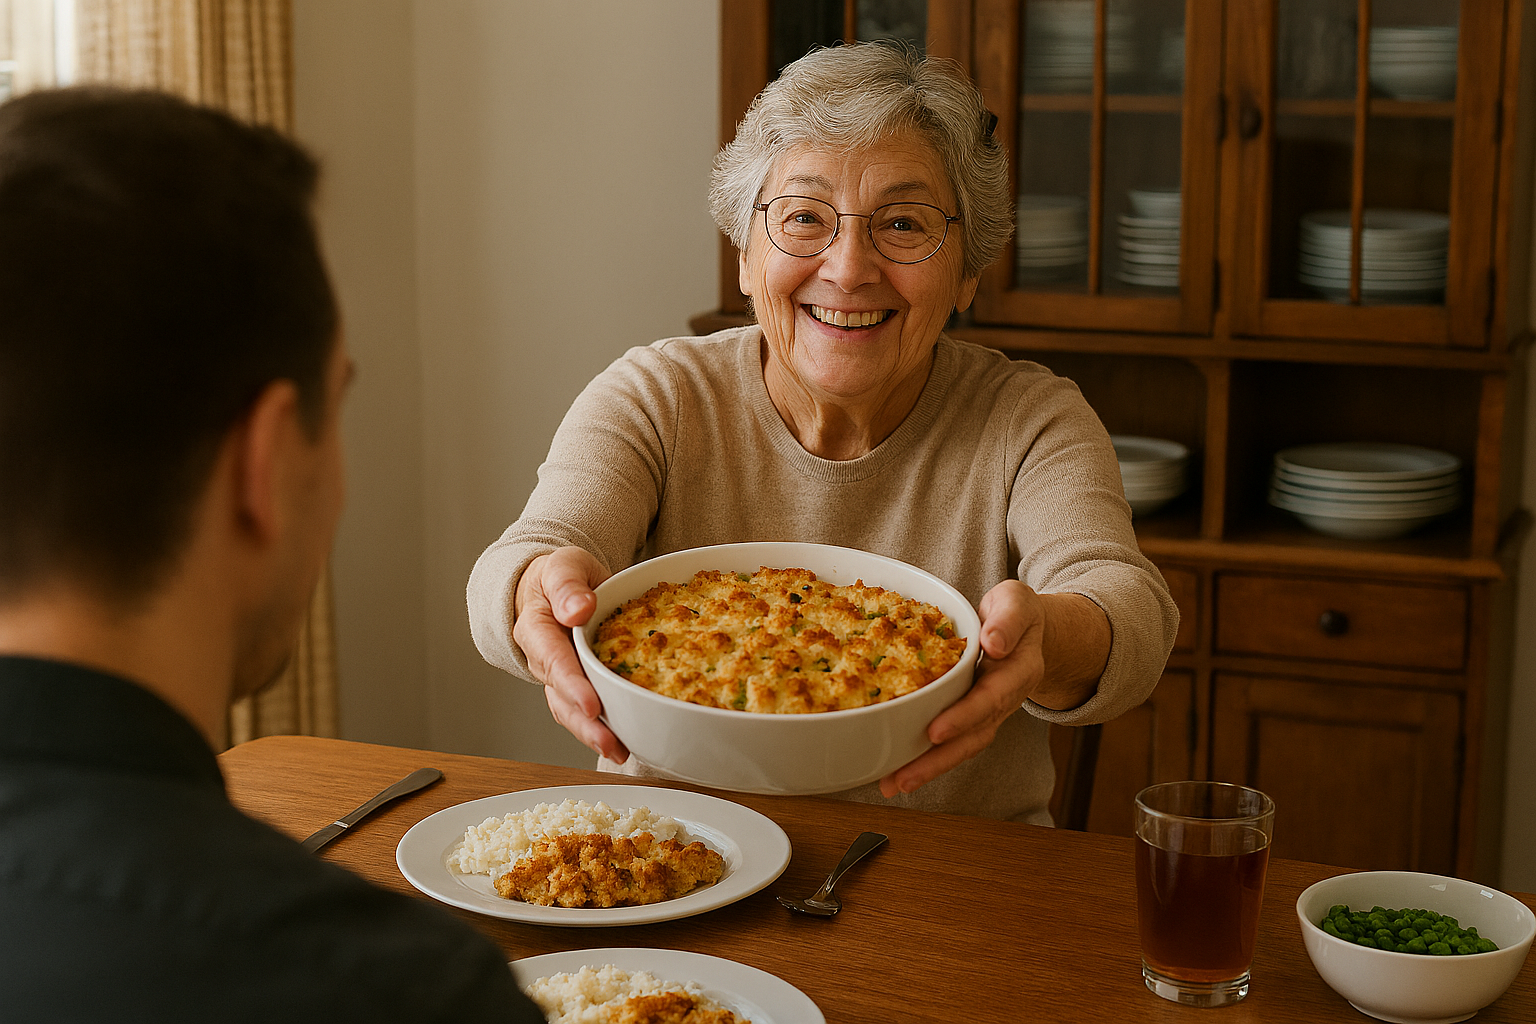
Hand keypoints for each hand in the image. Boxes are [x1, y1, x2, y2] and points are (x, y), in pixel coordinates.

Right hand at [512, 546, 627, 762]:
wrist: (556, 584)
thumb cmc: (561, 574)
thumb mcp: (563, 566)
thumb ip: (567, 585)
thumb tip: (578, 610)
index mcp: (536, 627)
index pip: (553, 659)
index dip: (572, 684)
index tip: (593, 704)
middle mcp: (543, 658)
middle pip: (560, 696)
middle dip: (585, 723)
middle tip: (611, 743)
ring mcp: (558, 675)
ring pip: (569, 710)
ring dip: (592, 734)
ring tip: (621, 752)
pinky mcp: (575, 684)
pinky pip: (582, 710)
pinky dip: (600, 728)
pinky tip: (624, 743)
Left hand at [878, 582, 1107, 797]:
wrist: (1025, 628)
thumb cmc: (1015, 612)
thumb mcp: (1017, 602)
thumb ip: (1008, 619)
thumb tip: (993, 643)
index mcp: (1018, 671)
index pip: (991, 698)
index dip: (964, 717)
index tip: (935, 731)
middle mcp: (1005, 699)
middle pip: (974, 736)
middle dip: (938, 760)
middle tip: (904, 777)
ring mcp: (987, 712)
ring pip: (961, 746)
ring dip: (928, 768)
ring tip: (892, 784)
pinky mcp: (970, 716)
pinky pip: (950, 740)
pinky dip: (924, 757)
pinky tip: (895, 770)